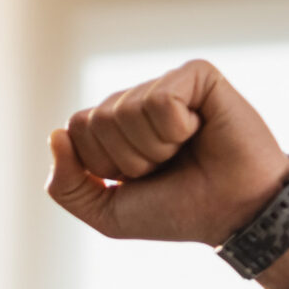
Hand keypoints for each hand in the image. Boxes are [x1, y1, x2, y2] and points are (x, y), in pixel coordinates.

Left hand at [46, 59, 288, 288]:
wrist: (232, 213)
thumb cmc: (175, 211)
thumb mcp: (106, 212)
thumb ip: (66, 185)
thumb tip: (55, 134)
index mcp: (113, 128)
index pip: (75, 129)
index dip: (102, 165)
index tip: (138, 180)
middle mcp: (137, 100)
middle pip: (95, 119)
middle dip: (127, 159)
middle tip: (164, 167)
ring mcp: (166, 84)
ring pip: (126, 109)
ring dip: (153, 148)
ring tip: (183, 152)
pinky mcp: (197, 75)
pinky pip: (160, 101)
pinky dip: (176, 130)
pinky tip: (199, 131)